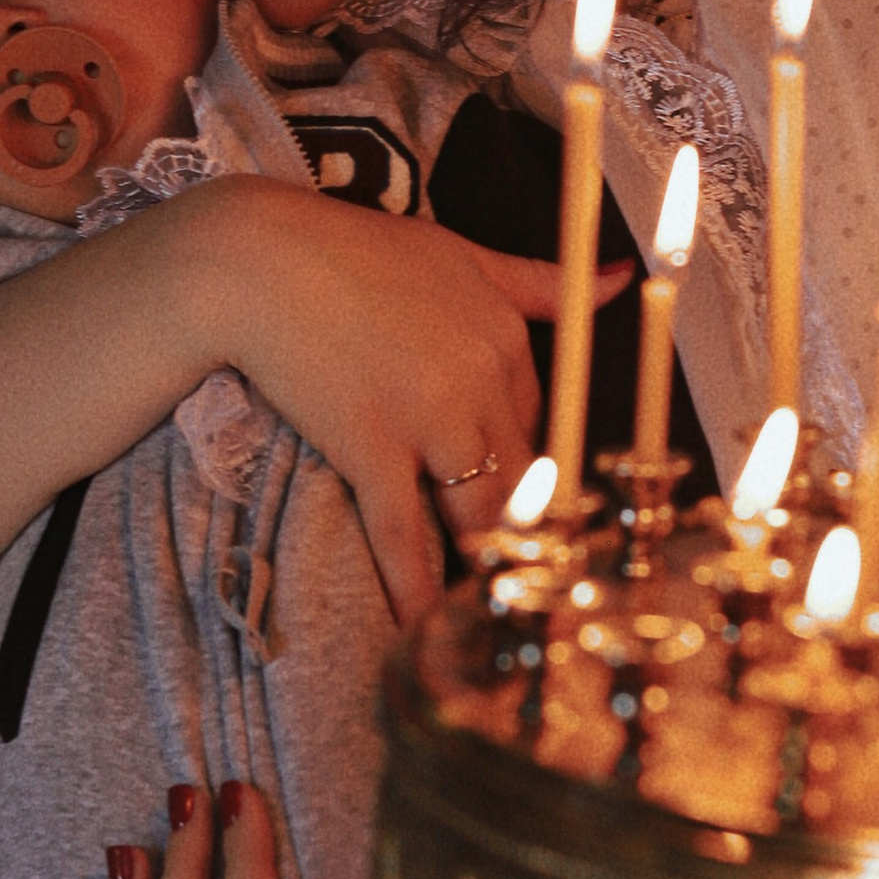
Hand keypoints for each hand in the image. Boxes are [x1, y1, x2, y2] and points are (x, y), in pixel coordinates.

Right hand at [188, 185, 622, 626]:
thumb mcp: (458, 254)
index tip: (504, 493)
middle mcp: (481, 380)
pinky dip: (414, 586)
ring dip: (486, 565)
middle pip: (519, 477)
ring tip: (493, 613)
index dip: (516, 461)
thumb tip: (622, 280)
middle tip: (527, 580)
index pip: (532, 420)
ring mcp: (429, 418)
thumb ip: (540, 281)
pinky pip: (403, 532)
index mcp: (506, 337)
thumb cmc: (353, 250)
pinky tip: (422, 628)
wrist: (257, 260)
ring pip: (477, 511)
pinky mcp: (372, 448)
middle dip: (522, 529)